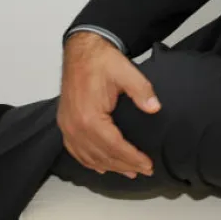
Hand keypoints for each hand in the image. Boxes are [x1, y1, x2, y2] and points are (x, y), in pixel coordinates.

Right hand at [56, 31, 160, 178]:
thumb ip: (141, 91)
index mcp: (89, 117)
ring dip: (108, 166)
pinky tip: (100, 166)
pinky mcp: (65, 122)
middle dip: (124, 165)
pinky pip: (75, 149)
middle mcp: (75, 126)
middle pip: (101, 155)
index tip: (148, 165)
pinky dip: (88, 160)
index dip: (132, 158)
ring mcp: (67, 126)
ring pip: (88, 155)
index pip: (114, 146)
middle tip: (144, 171)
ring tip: (128, 171)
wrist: (81, 49)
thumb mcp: (126, 72)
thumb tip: (155, 108)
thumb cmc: (102, 60)